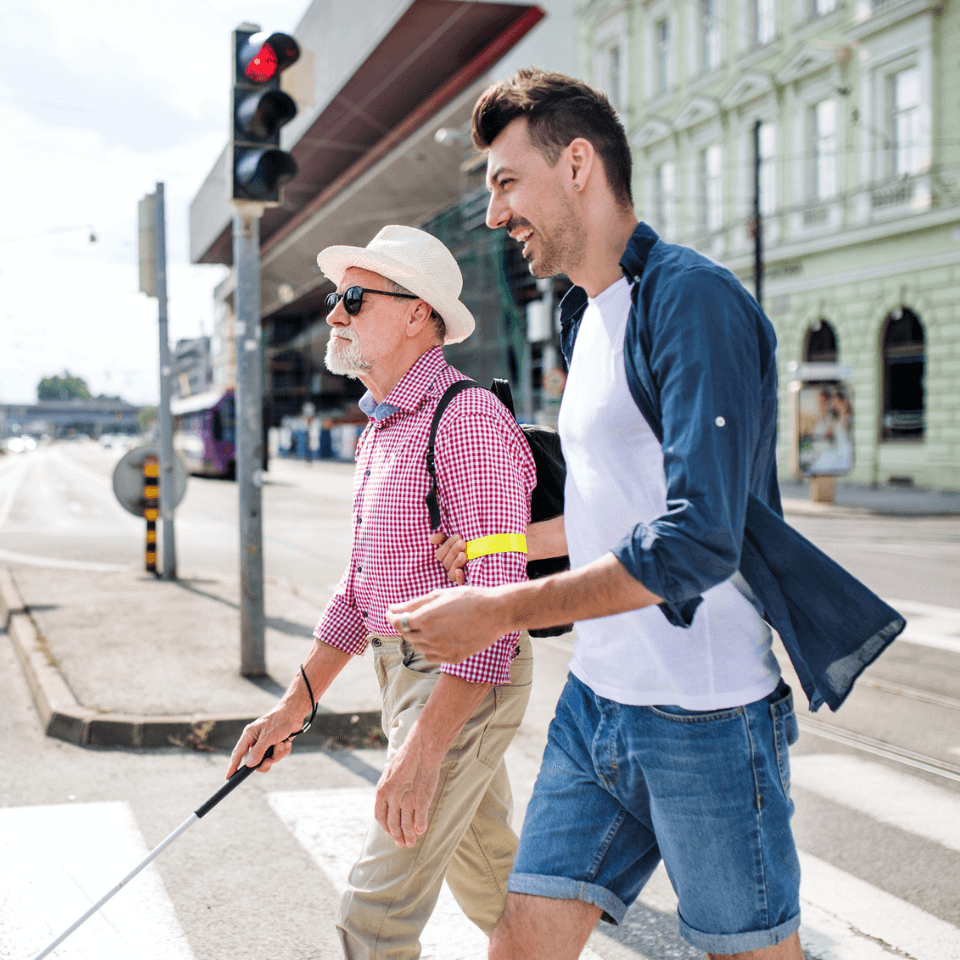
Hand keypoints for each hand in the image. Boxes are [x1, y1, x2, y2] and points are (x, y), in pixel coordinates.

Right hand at [225, 702, 301, 777]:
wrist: (294, 714)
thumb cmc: (279, 721)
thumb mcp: (268, 736)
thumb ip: (258, 751)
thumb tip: (248, 764)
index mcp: (249, 736)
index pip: (238, 754)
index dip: (233, 766)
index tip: (228, 777)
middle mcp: (256, 741)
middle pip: (255, 762)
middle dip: (265, 762)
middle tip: (270, 760)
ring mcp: (266, 744)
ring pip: (268, 760)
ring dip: (277, 754)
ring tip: (282, 743)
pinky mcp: (276, 746)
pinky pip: (278, 756)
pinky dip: (284, 751)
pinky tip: (287, 742)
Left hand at [374, 736, 441, 846]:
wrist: (422, 749)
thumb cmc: (407, 757)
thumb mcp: (390, 771)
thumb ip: (388, 787)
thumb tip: (387, 798)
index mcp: (382, 791)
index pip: (380, 816)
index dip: (385, 828)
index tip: (390, 833)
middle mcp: (393, 798)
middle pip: (393, 824)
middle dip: (396, 837)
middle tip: (401, 844)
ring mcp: (407, 801)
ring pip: (406, 826)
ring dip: (409, 837)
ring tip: (411, 843)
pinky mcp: (421, 801)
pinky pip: (420, 821)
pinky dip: (420, 828)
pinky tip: (421, 831)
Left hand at [387, 586, 505, 663]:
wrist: (496, 613)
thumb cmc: (468, 599)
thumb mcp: (439, 595)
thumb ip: (414, 604)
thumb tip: (392, 608)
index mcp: (425, 619)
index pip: (398, 622)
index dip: (391, 617)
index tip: (391, 613)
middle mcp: (431, 637)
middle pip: (406, 635)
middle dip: (404, 626)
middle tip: (410, 617)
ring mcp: (442, 650)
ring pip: (418, 647)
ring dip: (416, 637)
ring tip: (427, 625)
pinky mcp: (452, 658)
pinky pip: (431, 656)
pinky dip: (428, 647)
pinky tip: (437, 637)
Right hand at [429, 531, 466, 584]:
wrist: (487, 552)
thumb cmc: (471, 545)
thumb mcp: (458, 539)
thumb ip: (443, 537)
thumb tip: (432, 538)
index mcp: (446, 558)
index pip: (440, 554)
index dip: (448, 545)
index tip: (459, 536)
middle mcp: (450, 568)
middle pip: (446, 563)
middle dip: (454, 551)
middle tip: (463, 543)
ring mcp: (457, 576)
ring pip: (451, 573)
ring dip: (456, 563)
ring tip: (464, 555)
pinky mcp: (466, 582)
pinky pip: (459, 583)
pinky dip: (459, 578)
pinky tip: (460, 571)